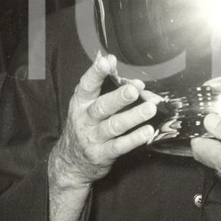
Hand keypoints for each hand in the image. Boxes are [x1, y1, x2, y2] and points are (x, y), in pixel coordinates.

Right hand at [48, 52, 156, 190]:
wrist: (70, 162)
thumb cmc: (85, 125)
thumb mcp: (87, 103)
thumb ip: (101, 82)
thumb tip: (110, 58)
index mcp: (81, 103)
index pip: (86, 86)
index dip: (96, 73)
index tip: (107, 62)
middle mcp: (85, 120)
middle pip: (102, 107)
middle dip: (119, 97)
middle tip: (134, 89)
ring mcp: (93, 138)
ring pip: (114, 126)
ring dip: (133, 117)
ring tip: (150, 109)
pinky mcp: (102, 154)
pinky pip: (120, 146)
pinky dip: (134, 139)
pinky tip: (148, 131)